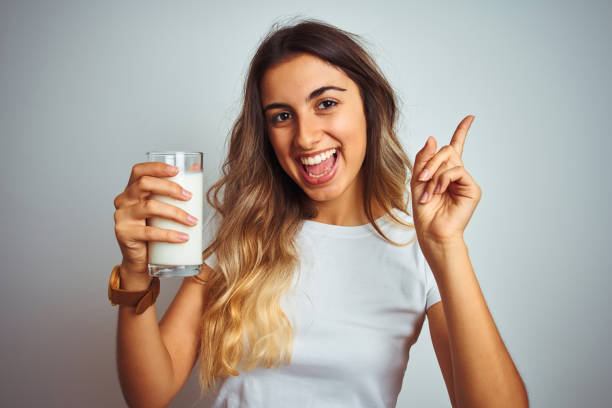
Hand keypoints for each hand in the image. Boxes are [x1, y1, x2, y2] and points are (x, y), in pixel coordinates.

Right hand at [113, 162, 197, 276]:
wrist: (141, 259)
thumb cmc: (154, 229)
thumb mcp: (163, 208)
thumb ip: (174, 191)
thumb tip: (196, 169)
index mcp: (132, 190)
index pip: (139, 171)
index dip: (156, 167)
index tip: (177, 170)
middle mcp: (123, 200)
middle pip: (145, 184)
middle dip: (170, 188)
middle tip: (189, 197)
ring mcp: (122, 217)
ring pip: (150, 207)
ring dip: (176, 213)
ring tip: (192, 221)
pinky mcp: (124, 234)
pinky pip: (149, 232)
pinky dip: (170, 234)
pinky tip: (183, 237)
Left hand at [410, 115, 481, 245]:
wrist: (432, 231)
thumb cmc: (424, 211)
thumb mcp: (418, 181)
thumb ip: (423, 159)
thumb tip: (432, 138)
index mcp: (445, 172)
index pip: (455, 147)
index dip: (462, 131)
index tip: (470, 118)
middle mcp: (457, 174)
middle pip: (446, 151)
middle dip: (431, 162)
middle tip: (421, 178)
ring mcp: (465, 181)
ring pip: (450, 160)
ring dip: (434, 175)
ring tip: (429, 193)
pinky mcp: (472, 188)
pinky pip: (457, 171)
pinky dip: (443, 180)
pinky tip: (438, 192)